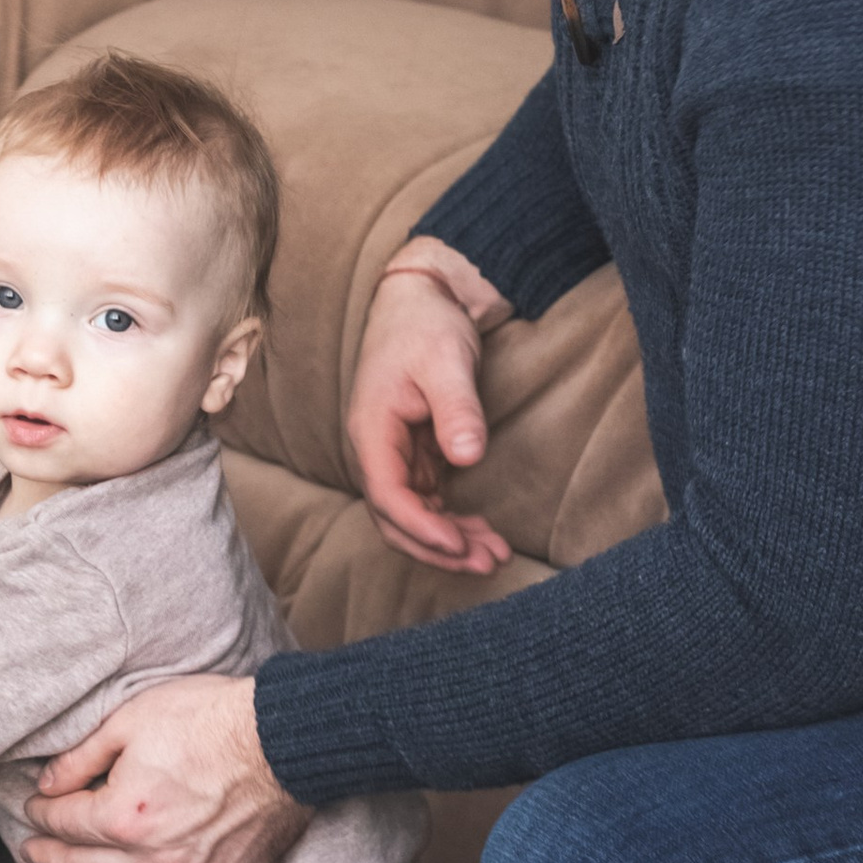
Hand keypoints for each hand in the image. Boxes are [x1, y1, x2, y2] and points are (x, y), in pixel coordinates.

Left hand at [23, 674, 308, 862]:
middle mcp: (152, 856)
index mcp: (123, 815)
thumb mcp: (131, 720)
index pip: (66, 822)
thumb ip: (82, 756)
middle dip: (53, 858)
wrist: (284, 738)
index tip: (35, 806)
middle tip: (33, 854)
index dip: (43, 814)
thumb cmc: (210, 720)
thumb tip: (49, 782)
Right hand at [346, 240, 513, 573]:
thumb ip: (457, 410)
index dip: (421, 527)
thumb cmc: (426, 327)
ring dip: (447, 541)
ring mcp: (391, 455)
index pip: (387, 495)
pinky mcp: (411, 455)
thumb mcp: (446, 361)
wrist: (420, 300)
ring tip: (492, 555)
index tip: (458, 544)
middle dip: (437, 547)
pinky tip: (480, 532)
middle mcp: (373, 450)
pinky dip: (450, 521)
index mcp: (370, 430)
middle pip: (394, 519)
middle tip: (486, 562)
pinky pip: (424, 502)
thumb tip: (466, 457)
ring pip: (410, 516)